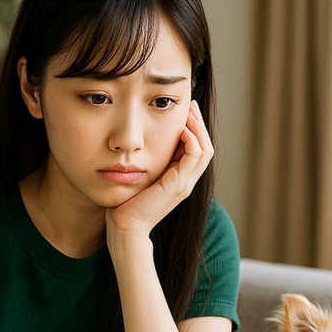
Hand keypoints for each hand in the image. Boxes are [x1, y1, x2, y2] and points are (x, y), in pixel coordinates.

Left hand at [106, 100, 213, 243]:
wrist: (125, 226)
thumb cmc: (127, 203)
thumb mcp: (140, 176)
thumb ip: (147, 162)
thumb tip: (139, 143)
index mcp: (179, 179)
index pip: (197, 149)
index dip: (194, 129)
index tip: (184, 111)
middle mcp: (186, 181)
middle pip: (206, 146)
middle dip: (199, 124)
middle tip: (190, 105)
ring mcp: (185, 183)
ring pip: (205, 149)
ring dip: (198, 127)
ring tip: (188, 112)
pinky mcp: (178, 184)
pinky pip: (194, 155)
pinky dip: (192, 139)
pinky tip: (181, 128)